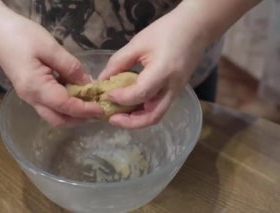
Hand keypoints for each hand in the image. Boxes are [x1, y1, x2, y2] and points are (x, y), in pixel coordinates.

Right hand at [0, 5, 102, 126]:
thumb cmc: (21, 36)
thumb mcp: (50, 48)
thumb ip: (70, 67)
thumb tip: (88, 83)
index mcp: (36, 88)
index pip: (66, 107)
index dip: (85, 110)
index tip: (102, 109)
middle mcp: (31, 98)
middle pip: (59, 120)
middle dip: (80, 119)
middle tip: (98, 108)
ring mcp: (29, 97)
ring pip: (54, 115)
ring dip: (73, 114)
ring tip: (90, 102)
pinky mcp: (30, 91)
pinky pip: (50, 105)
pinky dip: (65, 105)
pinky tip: (76, 93)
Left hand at [99, 6, 208, 128]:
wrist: (197, 28)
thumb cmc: (167, 31)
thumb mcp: (138, 43)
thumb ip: (118, 62)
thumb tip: (102, 79)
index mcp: (163, 72)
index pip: (140, 94)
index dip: (121, 98)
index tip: (106, 95)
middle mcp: (172, 88)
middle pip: (151, 116)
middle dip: (129, 122)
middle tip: (110, 118)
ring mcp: (176, 92)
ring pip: (156, 115)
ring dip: (136, 119)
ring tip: (117, 114)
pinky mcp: (175, 92)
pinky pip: (158, 107)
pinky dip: (142, 111)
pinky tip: (129, 106)